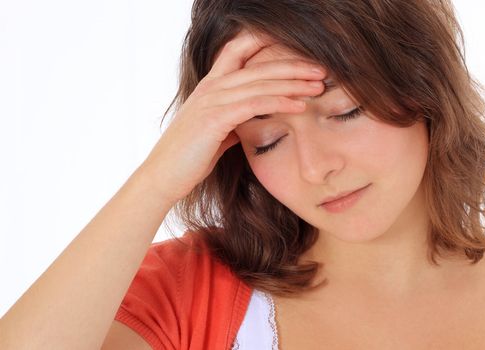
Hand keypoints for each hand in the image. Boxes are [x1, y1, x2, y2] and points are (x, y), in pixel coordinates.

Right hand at [137, 29, 326, 203]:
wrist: (163, 176)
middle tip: (320, 69)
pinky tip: (300, 106)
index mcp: (211, 86)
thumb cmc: (189, 157)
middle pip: (259, 65)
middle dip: (293, 65)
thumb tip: (251, 120)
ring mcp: (212, 100)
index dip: (265, 43)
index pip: (238, 50)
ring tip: (319, 85)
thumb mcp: (215, 132)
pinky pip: (255, 104)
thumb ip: (233, 119)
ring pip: (261, 83)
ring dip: (294, 83)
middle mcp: (212, 86)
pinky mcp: (215, 118)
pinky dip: (280, 103)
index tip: (297, 52)